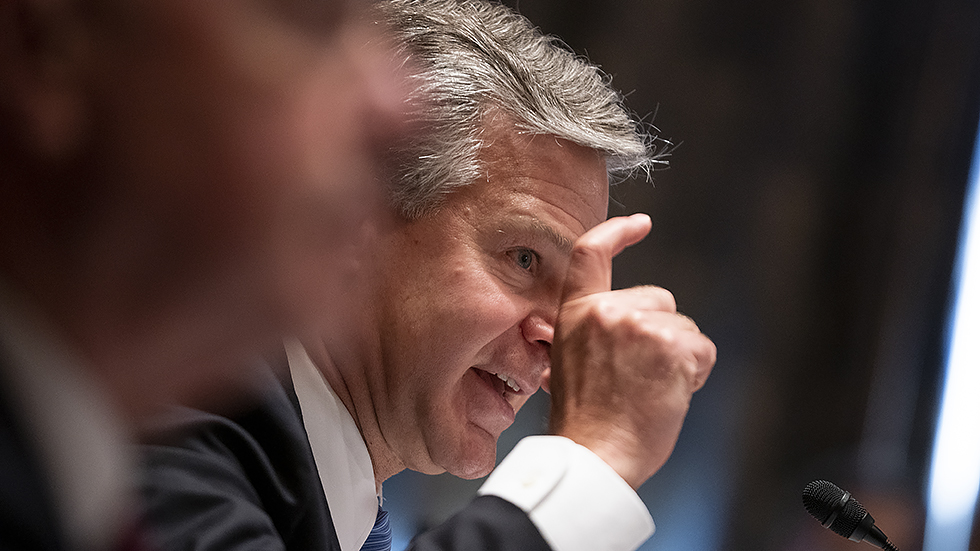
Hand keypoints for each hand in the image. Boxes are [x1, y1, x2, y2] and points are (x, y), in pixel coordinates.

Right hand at [547, 213, 716, 488]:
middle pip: (660, 301)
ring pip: (685, 329)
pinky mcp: (670, 346)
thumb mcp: (568, 364)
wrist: (594, 455)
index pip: (591, 254)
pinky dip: (696, 374)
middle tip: (639, 379)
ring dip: (678, 360)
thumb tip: (619, 329)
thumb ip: (592, 334)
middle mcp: (605, 310)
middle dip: (662, 334)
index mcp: (575, 313)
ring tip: (649, 393)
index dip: (618, 232)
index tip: (640, 223)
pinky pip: (702, 351)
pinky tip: (669, 396)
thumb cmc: (585, 422)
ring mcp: (638, 326)